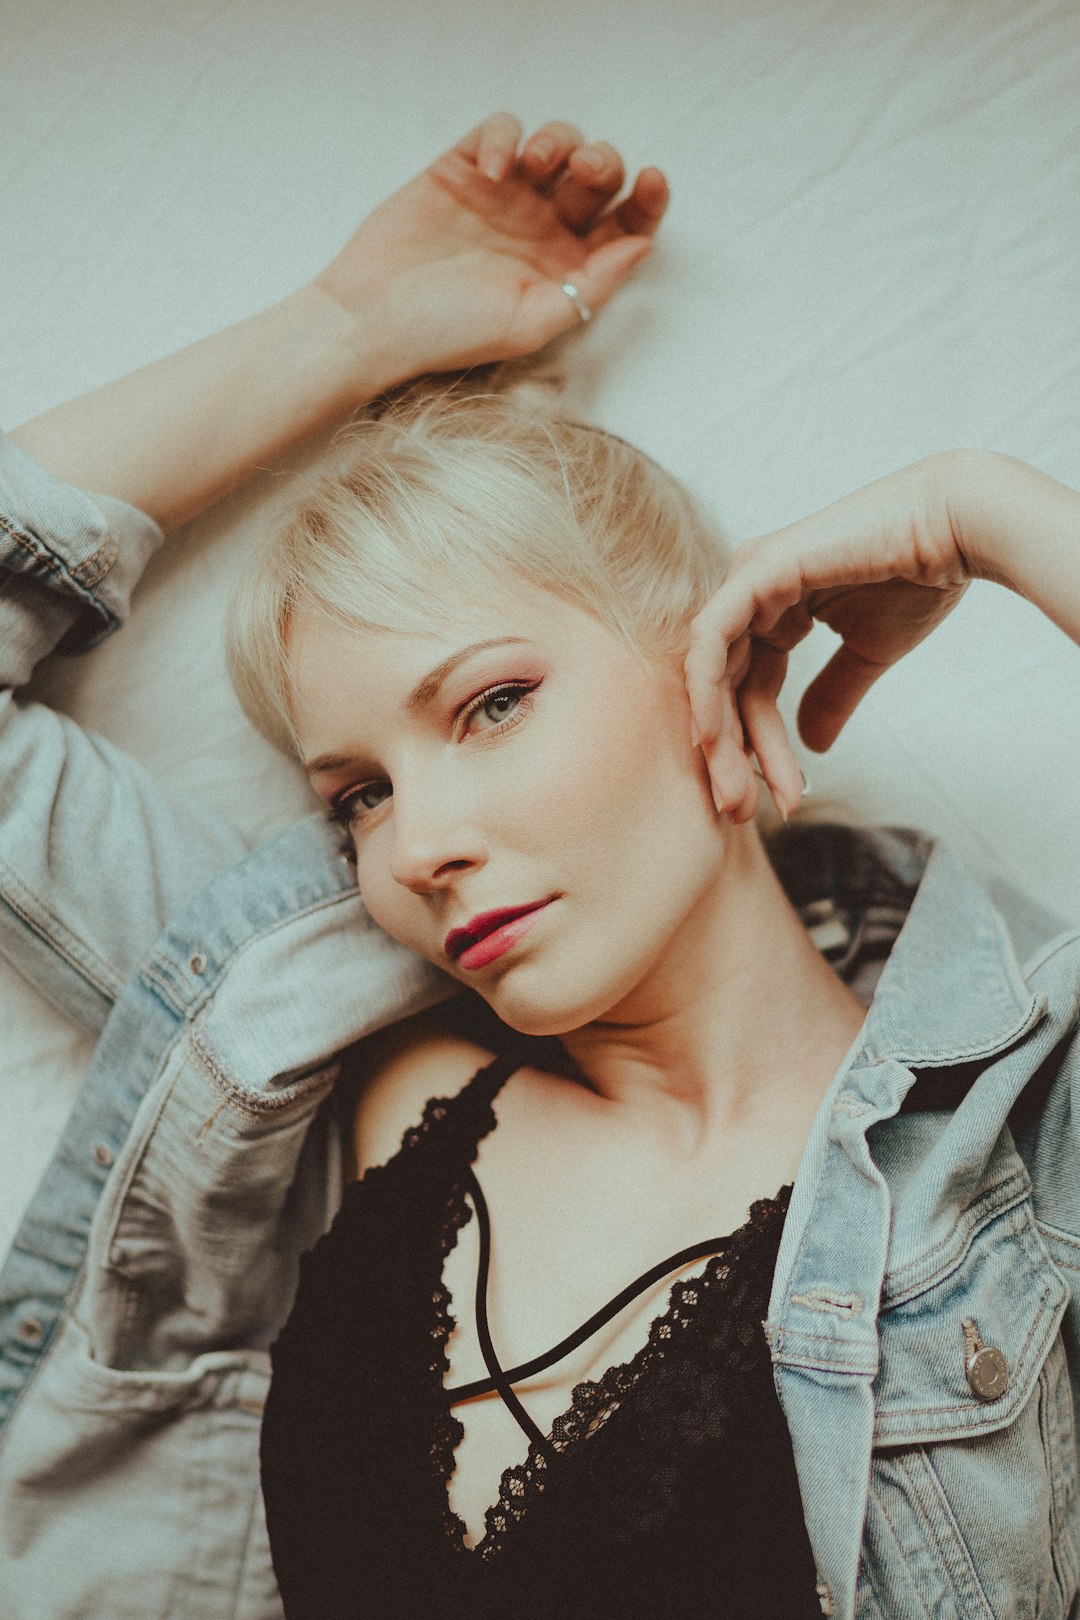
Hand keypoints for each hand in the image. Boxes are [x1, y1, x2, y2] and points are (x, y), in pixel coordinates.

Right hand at [314, 112, 667, 390]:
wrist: (372, 320)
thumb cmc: (449, 335)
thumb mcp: (529, 323)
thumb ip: (589, 287)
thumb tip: (642, 247)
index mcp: (567, 266)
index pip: (625, 224)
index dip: (647, 200)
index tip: (652, 181)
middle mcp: (542, 227)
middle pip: (597, 176)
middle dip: (603, 162)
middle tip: (587, 170)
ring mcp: (504, 196)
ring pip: (556, 143)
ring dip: (562, 140)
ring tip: (542, 162)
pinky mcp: (464, 170)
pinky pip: (500, 130)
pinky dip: (505, 137)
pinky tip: (493, 171)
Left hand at [684, 453, 977, 823]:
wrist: (956, 530)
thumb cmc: (920, 578)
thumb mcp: (867, 653)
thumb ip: (832, 695)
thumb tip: (813, 745)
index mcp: (774, 608)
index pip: (751, 689)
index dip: (761, 750)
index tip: (780, 802)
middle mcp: (752, 593)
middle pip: (723, 687)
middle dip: (729, 756)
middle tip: (739, 813)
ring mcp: (749, 578)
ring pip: (711, 672)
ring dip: (718, 739)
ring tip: (736, 794)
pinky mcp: (757, 571)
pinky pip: (711, 640)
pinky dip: (707, 691)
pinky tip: (715, 741)